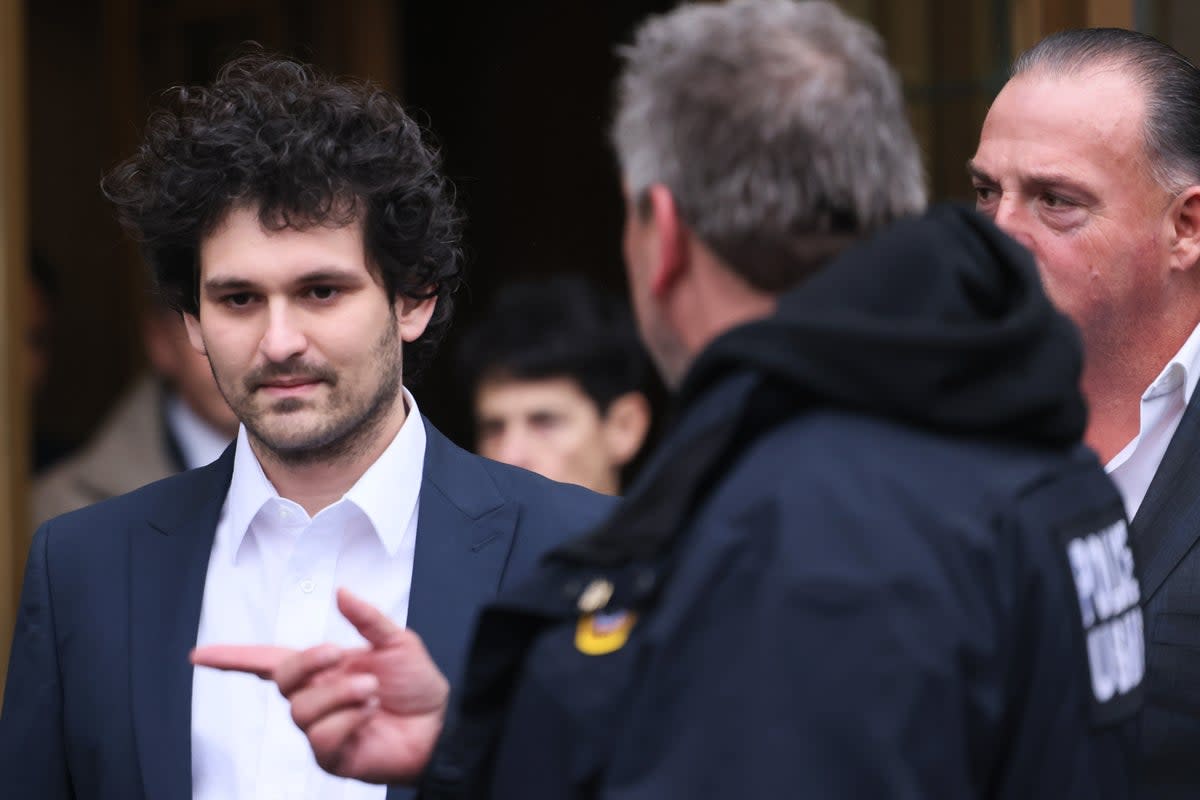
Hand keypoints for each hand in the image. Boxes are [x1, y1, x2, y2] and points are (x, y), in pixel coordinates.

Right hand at [191, 587, 448, 783]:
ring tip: (372, 691)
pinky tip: (369, 716)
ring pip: (302, 710)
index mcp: (324, 669)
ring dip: (340, 694)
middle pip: (283, 678)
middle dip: (309, 662)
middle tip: (341, 655)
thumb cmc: (419, 685)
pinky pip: (322, 738)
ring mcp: (321, 730)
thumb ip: (367, 618)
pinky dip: (348, 721)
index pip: (267, 661)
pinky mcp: (332, 757)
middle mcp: (316, 698)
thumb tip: (340, 591)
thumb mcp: (397, 641)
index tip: (199, 653)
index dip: (233, 658)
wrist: (442, 724)